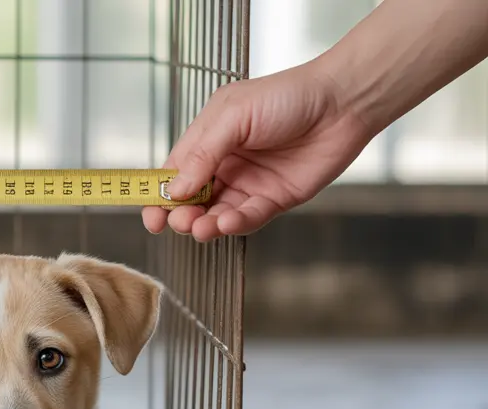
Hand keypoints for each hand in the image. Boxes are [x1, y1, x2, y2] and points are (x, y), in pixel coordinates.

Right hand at [142, 61, 374, 241]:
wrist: (343, 103)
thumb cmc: (288, 96)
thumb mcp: (234, 116)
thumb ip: (203, 153)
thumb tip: (174, 190)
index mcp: (209, 139)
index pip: (174, 173)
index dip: (159, 196)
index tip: (151, 215)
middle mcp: (225, 164)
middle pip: (191, 199)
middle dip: (180, 215)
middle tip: (178, 222)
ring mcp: (248, 183)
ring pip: (216, 213)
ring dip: (205, 224)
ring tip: (201, 227)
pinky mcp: (273, 199)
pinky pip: (247, 218)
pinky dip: (234, 224)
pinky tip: (228, 222)